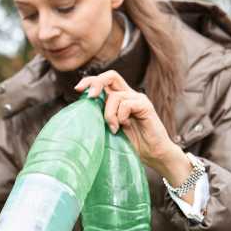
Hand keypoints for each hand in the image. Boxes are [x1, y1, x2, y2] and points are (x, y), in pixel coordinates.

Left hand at [75, 71, 193, 199]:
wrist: (153, 154)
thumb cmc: (131, 144)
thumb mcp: (109, 128)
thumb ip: (100, 116)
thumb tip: (82, 110)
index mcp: (119, 98)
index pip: (104, 80)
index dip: (90, 81)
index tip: (77, 90)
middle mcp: (129, 95)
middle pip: (111, 76)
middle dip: (96, 83)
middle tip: (89, 97)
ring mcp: (138, 99)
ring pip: (115, 96)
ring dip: (108, 114)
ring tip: (113, 128)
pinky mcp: (145, 105)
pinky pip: (126, 104)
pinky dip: (120, 116)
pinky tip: (124, 127)